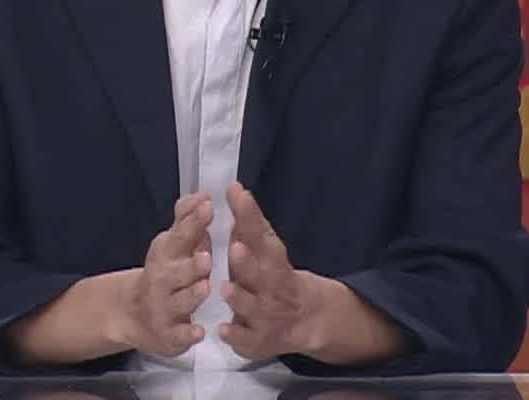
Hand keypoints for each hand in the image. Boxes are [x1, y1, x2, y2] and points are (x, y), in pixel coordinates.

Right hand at [116, 191, 212, 356]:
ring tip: (205, 286)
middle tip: (206, 257)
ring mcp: (164, 308)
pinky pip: (178, 335)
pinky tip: (198, 333)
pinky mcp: (169, 334)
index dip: (194, 221)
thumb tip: (203, 194)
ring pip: (180, 301)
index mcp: (166, 253)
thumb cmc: (165, 272)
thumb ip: (187, 220)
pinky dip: (187, 335)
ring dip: (191, 294)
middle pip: (177, 271)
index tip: (209, 206)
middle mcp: (162, 279)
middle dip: (191, 264)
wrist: (132, 314)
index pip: (180, 235)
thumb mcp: (172, 244)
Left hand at [218, 181, 323, 359]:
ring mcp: (265, 315)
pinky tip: (223, 330)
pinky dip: (236, 336)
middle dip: (248, 262)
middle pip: (261, 274)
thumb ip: (250, 222)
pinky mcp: (256, 340)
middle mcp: (271, 288)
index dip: (251, 219)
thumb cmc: (275, 276)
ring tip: (225, 287)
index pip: (263, 236)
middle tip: (235, 248)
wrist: (304, 318)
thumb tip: (234, 188)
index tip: (239, 197)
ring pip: (252, 307)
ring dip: (240, 298)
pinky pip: (246, 340)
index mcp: (273, 261)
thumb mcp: (267, 249)